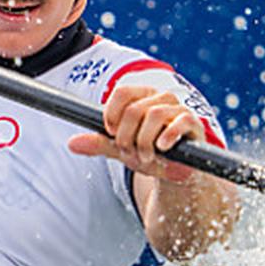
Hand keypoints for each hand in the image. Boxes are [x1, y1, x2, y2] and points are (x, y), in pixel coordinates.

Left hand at [67, 84, 200, 182]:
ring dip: (144, 142)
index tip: (112, 134)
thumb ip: (99, 144)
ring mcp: (177, 108)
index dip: (112, 115)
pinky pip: (178, 122)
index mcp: (141, 96)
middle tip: (130, 153)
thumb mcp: (121, 149)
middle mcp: (160, 97)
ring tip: (146, 157)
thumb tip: (72, 144)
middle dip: (127, 137)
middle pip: (133, 110)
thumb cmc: (149, 154)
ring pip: (153, 115)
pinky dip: (166, 137)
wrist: (176, 172)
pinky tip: (162, 148)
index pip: (121, 93)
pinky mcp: (192, 122)